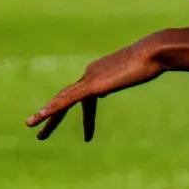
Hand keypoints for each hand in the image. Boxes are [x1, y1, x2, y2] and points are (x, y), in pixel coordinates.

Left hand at [25, 41, 164, 141]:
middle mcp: (90, 74)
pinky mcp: (93, 84)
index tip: (88, 136)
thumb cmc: (151, 61)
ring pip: (62, 100)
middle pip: (66, 98)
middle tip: (39, 133)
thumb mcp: (132, 76)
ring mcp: (90, 78)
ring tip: (34, 130)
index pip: (86, 99)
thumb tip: (103, 90)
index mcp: (98, 73)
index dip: (87, 119)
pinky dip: (54, 107)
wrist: (154, 52)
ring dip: (46, 116)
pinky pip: (69, 99)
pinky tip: (42, 115)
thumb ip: (116, 81)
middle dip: (52, 116)